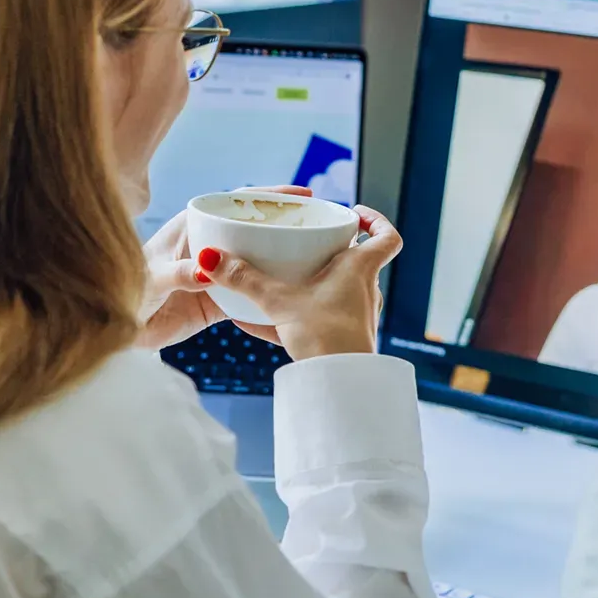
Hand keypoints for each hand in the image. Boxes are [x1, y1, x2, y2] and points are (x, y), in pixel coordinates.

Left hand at [136, 185, 312, 349]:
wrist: (116, 331)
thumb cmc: (122, 292)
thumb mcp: (150, 279)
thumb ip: (177, 273)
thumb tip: (207, 271)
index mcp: (191, 227)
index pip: (235, 202)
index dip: (269, 195)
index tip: (300, 193)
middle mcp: (209, 246)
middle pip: (253, 228)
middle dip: (285, 223)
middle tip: (319, 223)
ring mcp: (216, 274)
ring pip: (257, 260)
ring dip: (282, 257)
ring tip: (316, 255)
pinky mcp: (218, 302)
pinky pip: (251, 294)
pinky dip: (270, 292)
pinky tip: (294, 292)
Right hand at [201, 206, 399, 362]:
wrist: (339, 384)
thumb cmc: (326, 337)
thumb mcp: (279, 301)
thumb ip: (244, 280)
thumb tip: (209, 258)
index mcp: (360, 270)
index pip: (387, 237)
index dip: (376, 220)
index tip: (354, 213)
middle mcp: (364, 291)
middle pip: (360, 261)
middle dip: (335, 250)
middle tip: (309, 242)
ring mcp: (355, 317)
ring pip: (338, 291)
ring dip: (314, 284)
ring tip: (282, 279)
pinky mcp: (341, 340)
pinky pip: (316, 320)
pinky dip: (293, 317)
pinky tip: (254, 322)